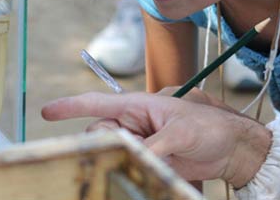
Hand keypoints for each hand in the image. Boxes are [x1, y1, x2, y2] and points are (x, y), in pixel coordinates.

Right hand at [42, 92, 270, 186]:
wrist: (232, 148)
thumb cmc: (209, 126)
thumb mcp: (181, 131)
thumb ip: (154, 145)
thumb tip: (132, 156)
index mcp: (138, 105)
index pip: (97, 103)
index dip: (71, 106)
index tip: (47, 112)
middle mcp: (134, 124)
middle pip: (100, 134)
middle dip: (101, 145)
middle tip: (124, 152)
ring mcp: (141, 143)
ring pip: (113, 153)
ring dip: (118, 161)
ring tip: (152, 161)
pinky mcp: (149, 161)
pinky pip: (128, 167)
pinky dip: (128, 172)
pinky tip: (144, 175)